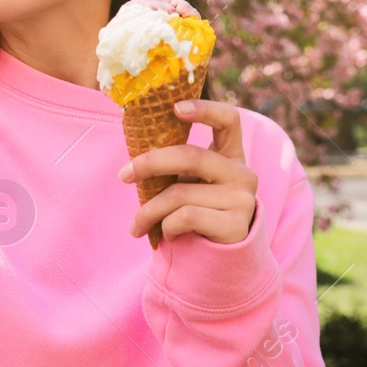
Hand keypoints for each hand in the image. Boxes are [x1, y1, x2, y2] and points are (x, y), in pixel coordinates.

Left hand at [120, 99, 259, 244]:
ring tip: (137, 225)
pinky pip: (185, 217)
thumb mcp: (192, 183)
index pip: (229, 120)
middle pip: (191, 156)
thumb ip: (177, 166)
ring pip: (179, 194)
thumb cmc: (198, 212)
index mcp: (232, 155)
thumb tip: (133, 159)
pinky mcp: (236, 225)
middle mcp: (243, 173)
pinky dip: (166, 226)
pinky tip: (165, 234)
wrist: (221, 258)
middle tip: (123, 176)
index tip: (174, 107)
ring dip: (148, 211)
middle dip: (149, 164)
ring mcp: (243, 199)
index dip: (204, 109)